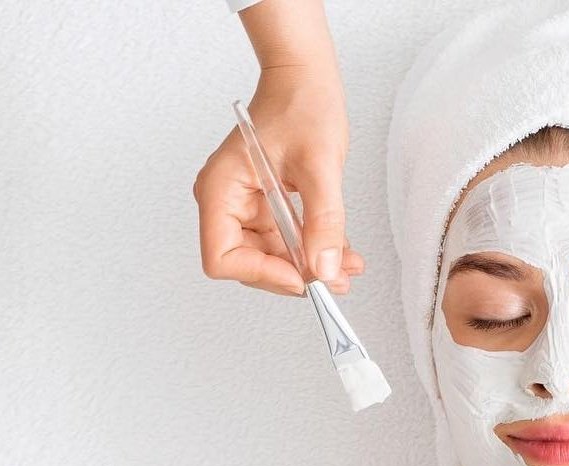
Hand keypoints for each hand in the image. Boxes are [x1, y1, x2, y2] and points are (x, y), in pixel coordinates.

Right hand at [193, 65, 364, 297]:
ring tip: (347, 270)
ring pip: (273, 259)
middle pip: (249, 264)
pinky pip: (288, 244)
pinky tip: (343, 257)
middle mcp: (227, 203)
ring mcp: (247, 208)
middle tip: (334, 281)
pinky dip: (315, 254)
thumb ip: (323, 221)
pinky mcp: (268, 210)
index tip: (301, 276)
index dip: (261, 273)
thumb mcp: (320, 166)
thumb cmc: (302, 106)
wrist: (306, 81)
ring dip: (310, 269)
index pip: (222, 257)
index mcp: (220, 190)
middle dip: (293, 275)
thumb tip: (325, 269)